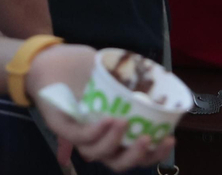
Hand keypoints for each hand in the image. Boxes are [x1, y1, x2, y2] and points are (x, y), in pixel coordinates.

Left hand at [26, 44, 175, 171]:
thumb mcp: (114, 72)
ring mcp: (78, 133)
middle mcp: (95, 137)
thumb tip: (162, 75)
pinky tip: (107, 119)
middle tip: (149, 139)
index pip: (133, 152)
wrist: (50, 58)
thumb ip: (133, 76)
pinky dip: (95, 132)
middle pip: (117, 162)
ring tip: (123, 121)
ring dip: (113, 142)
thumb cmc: (83, 67)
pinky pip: (79, 137)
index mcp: (111, 130)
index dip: (153, 153)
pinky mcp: (62, 126)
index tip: (171, 138)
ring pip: (96, 153)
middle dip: (136, 156)